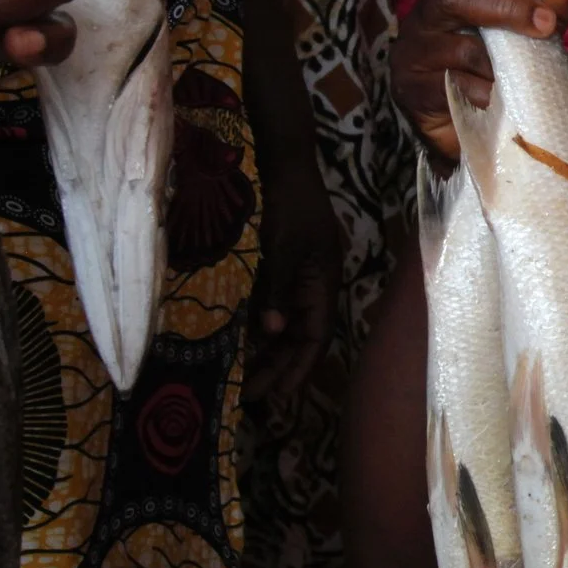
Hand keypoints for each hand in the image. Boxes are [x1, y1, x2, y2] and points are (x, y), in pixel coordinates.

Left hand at [247, 146, 344, 403]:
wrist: (288, 169)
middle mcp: (315, 290)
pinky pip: (274, 311)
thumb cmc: (291, 207)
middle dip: (280, 370)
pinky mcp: (284, 273)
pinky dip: (261, 330)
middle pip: (301, 340)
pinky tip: (243, 346)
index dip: (298, 370)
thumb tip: (271, 333)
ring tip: (245, 380)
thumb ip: (279, 290)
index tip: (278, 397)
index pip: (315, 340)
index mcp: (324, 286)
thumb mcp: (284, 248)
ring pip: (287, 329)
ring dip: (269, 355)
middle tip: (251, 398)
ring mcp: (300, 282)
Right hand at [391, 0, 567, 159]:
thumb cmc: (503, 68)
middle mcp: (421, 20)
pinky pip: (461, 89)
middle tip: (543, 22)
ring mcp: (414, 57)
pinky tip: (503, 99)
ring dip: (504, 62)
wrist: (484, 130)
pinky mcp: (415, 94)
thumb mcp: (530, 32)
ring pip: (463, 48)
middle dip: (503, 6)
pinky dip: (490, 93)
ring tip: (526, 74)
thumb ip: (549, 7)